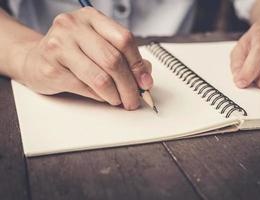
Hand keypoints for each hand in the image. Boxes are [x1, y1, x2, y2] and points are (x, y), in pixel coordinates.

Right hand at [13, 7, 152, 109]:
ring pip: (101, 78)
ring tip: (119, 100)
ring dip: (116, 95)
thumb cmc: (72, 52)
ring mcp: (59, 46)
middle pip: (114, 60)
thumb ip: (124, 57)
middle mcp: (73, 27)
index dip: (138, 65)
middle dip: (129, 86)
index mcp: (91, 17)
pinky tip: (103, 97)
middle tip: (134, 99)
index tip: (145, 82)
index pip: (124, 39)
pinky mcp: (51, 69)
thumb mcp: (98, 46)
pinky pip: (85, 89)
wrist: (36, 59)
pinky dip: (100, 97)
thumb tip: (145, 77)